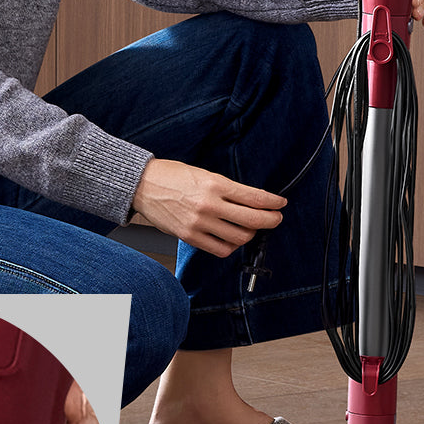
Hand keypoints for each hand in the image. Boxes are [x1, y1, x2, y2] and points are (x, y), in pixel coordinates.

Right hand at [131, 158, 284, 257]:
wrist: (143, 185)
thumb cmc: (172, 176)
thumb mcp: (204, 174)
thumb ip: (227, 189)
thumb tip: (251, 202)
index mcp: (215, 184)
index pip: (255, 197)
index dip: (273, 202)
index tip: (280, 203)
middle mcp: (210, 204)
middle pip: (253, 220)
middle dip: (271, 220)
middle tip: (275, 218)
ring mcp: (200, 223)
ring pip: (239, 237)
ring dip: (250, 234)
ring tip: (250, 228)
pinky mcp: (190, 236)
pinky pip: (220, 249)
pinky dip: (231, 246)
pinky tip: (232, 239)